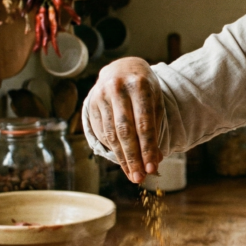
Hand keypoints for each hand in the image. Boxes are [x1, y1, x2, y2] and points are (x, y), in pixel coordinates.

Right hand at [85, 57, 163, 183]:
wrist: (121, 68)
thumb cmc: (143, 89)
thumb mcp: (155, 101)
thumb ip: (155, 128)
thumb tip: (154, 161)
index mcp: (139, 85)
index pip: (144, 123)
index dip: (148, 148)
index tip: (152, 168)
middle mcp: (118, 88)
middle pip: (125, 131)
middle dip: (133, 157)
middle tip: (140, 178)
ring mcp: (101, 95)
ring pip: (111, 134)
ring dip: (122, 158)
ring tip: (132, 174)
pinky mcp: (91, 103)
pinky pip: (102, 132)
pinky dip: (112, 149)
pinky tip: (122, 161)